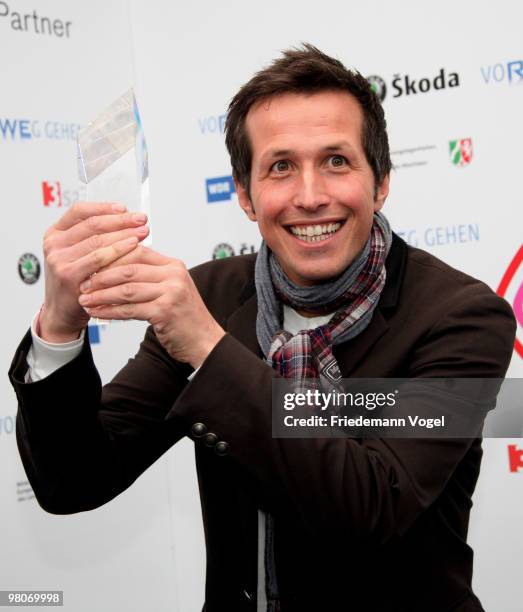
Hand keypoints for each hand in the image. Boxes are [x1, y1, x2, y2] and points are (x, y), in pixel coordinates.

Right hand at [40, 202, 148, 342]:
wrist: (63, 312)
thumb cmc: (77, 281)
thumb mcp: (79, 255)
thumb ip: (94, 238)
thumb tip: (127, 220)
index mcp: (55, 233)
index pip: (79, 211)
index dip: (104, 207)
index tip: (125, 208)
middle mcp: (54, 244)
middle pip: (92, 224)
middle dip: (121, 220)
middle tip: (141, 219)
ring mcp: (59, 260)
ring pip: (97, 240)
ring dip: (124, 234)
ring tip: (142, 232)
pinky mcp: (68, 275)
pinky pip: (98, 259)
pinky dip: (118, 251)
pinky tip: (133, 247)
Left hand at [77, 247, 224, 368]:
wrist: (204, 342)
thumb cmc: (184, 318)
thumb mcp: (169, 290)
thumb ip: (149, 277)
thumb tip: (114, 268)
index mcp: (173, 265)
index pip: (136, 251)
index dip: (111, 257)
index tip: (90, 265)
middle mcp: (174, 275)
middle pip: (129, 268)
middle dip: (101, 276)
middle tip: (82, 283)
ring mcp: (171, 292)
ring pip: (127, 289)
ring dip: (102, 295)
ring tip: (85, 300)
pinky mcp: (166, 311)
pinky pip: (130, 310)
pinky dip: (110, 311)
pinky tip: (98, 313)